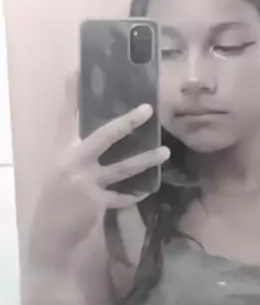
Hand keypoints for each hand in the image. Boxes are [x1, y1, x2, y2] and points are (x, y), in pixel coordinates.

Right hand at [28, 71, 170, 268]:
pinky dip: (135, 194)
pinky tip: (148, 189)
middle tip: (147, 109)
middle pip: (103, 136)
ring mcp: (85, 182)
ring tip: (165, 151)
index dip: (71, 95)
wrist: (49, 234)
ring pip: (122, 167)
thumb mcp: (60, 170)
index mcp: (61, 150)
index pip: (66, 117)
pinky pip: (122, 196)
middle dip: (127, 122)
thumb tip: (105, 139)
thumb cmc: (57, 199)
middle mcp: (72, 162)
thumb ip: (78, 154)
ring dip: (146, 159)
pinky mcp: (95, 202)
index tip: (76, 71)